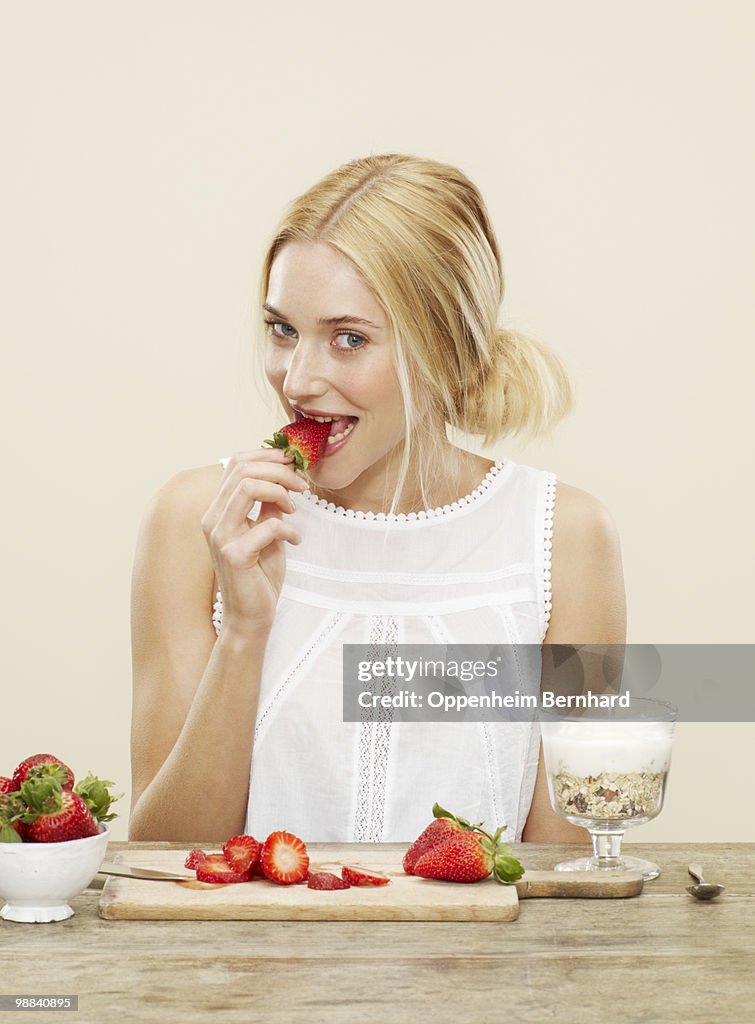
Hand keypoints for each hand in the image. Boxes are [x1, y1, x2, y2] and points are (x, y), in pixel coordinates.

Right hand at [201, 449, 306, 640]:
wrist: (251, 616)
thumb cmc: (259, 574)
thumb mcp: (267, 531)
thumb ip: (269, 505)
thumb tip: (283, 476)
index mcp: (218, 510)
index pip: (235, 464)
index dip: (267, 455)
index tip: (292, 462)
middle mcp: (213, 519)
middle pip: (242, 469)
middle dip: (279, 470)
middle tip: (301, 485)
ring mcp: (220, 537)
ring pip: (248, 487)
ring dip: (280, 492)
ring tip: (294, 509)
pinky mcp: (234, 555)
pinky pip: (267, 525)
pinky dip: (288, 529)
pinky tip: (294, 540)